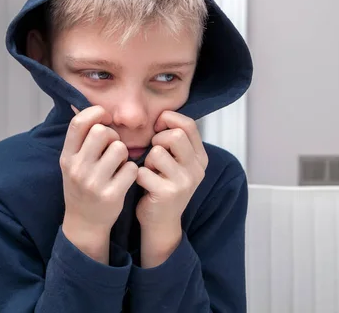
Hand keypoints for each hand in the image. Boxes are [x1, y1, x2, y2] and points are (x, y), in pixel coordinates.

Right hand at [60, 105, 137, 263]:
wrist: (84, 222)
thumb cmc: (82, 185)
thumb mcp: (72, 162)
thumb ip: (81, 139)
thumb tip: (94, 108)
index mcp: (67, 157)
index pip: (78, 123)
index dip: (95, 113)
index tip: (104, 118)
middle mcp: (77, 169)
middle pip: (101, 131)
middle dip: (112, 135)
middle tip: (112, 146)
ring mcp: (94, 183)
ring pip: (120, 148)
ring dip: (124, 153)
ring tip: (118, 163)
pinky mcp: (111, 195)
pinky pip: (131, 168)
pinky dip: (131, 170)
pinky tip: (124, 177)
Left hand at [135, 111, 207, 266]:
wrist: (161, 222)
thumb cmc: (164, 184)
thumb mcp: (177, 162)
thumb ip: (175, 140)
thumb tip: (161, 115)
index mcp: (200, 158)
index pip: (188, 124)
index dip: (168, 120)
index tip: (157, 127)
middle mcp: (196, 169)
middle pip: (174, 135)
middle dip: (157, 140)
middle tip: (153, 153)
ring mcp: (183, 182)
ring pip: (157, 152)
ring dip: (147, 160)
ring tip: (149, 171)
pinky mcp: (167, 194)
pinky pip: (143, 171)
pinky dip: (137, 175)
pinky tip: (143, 184)